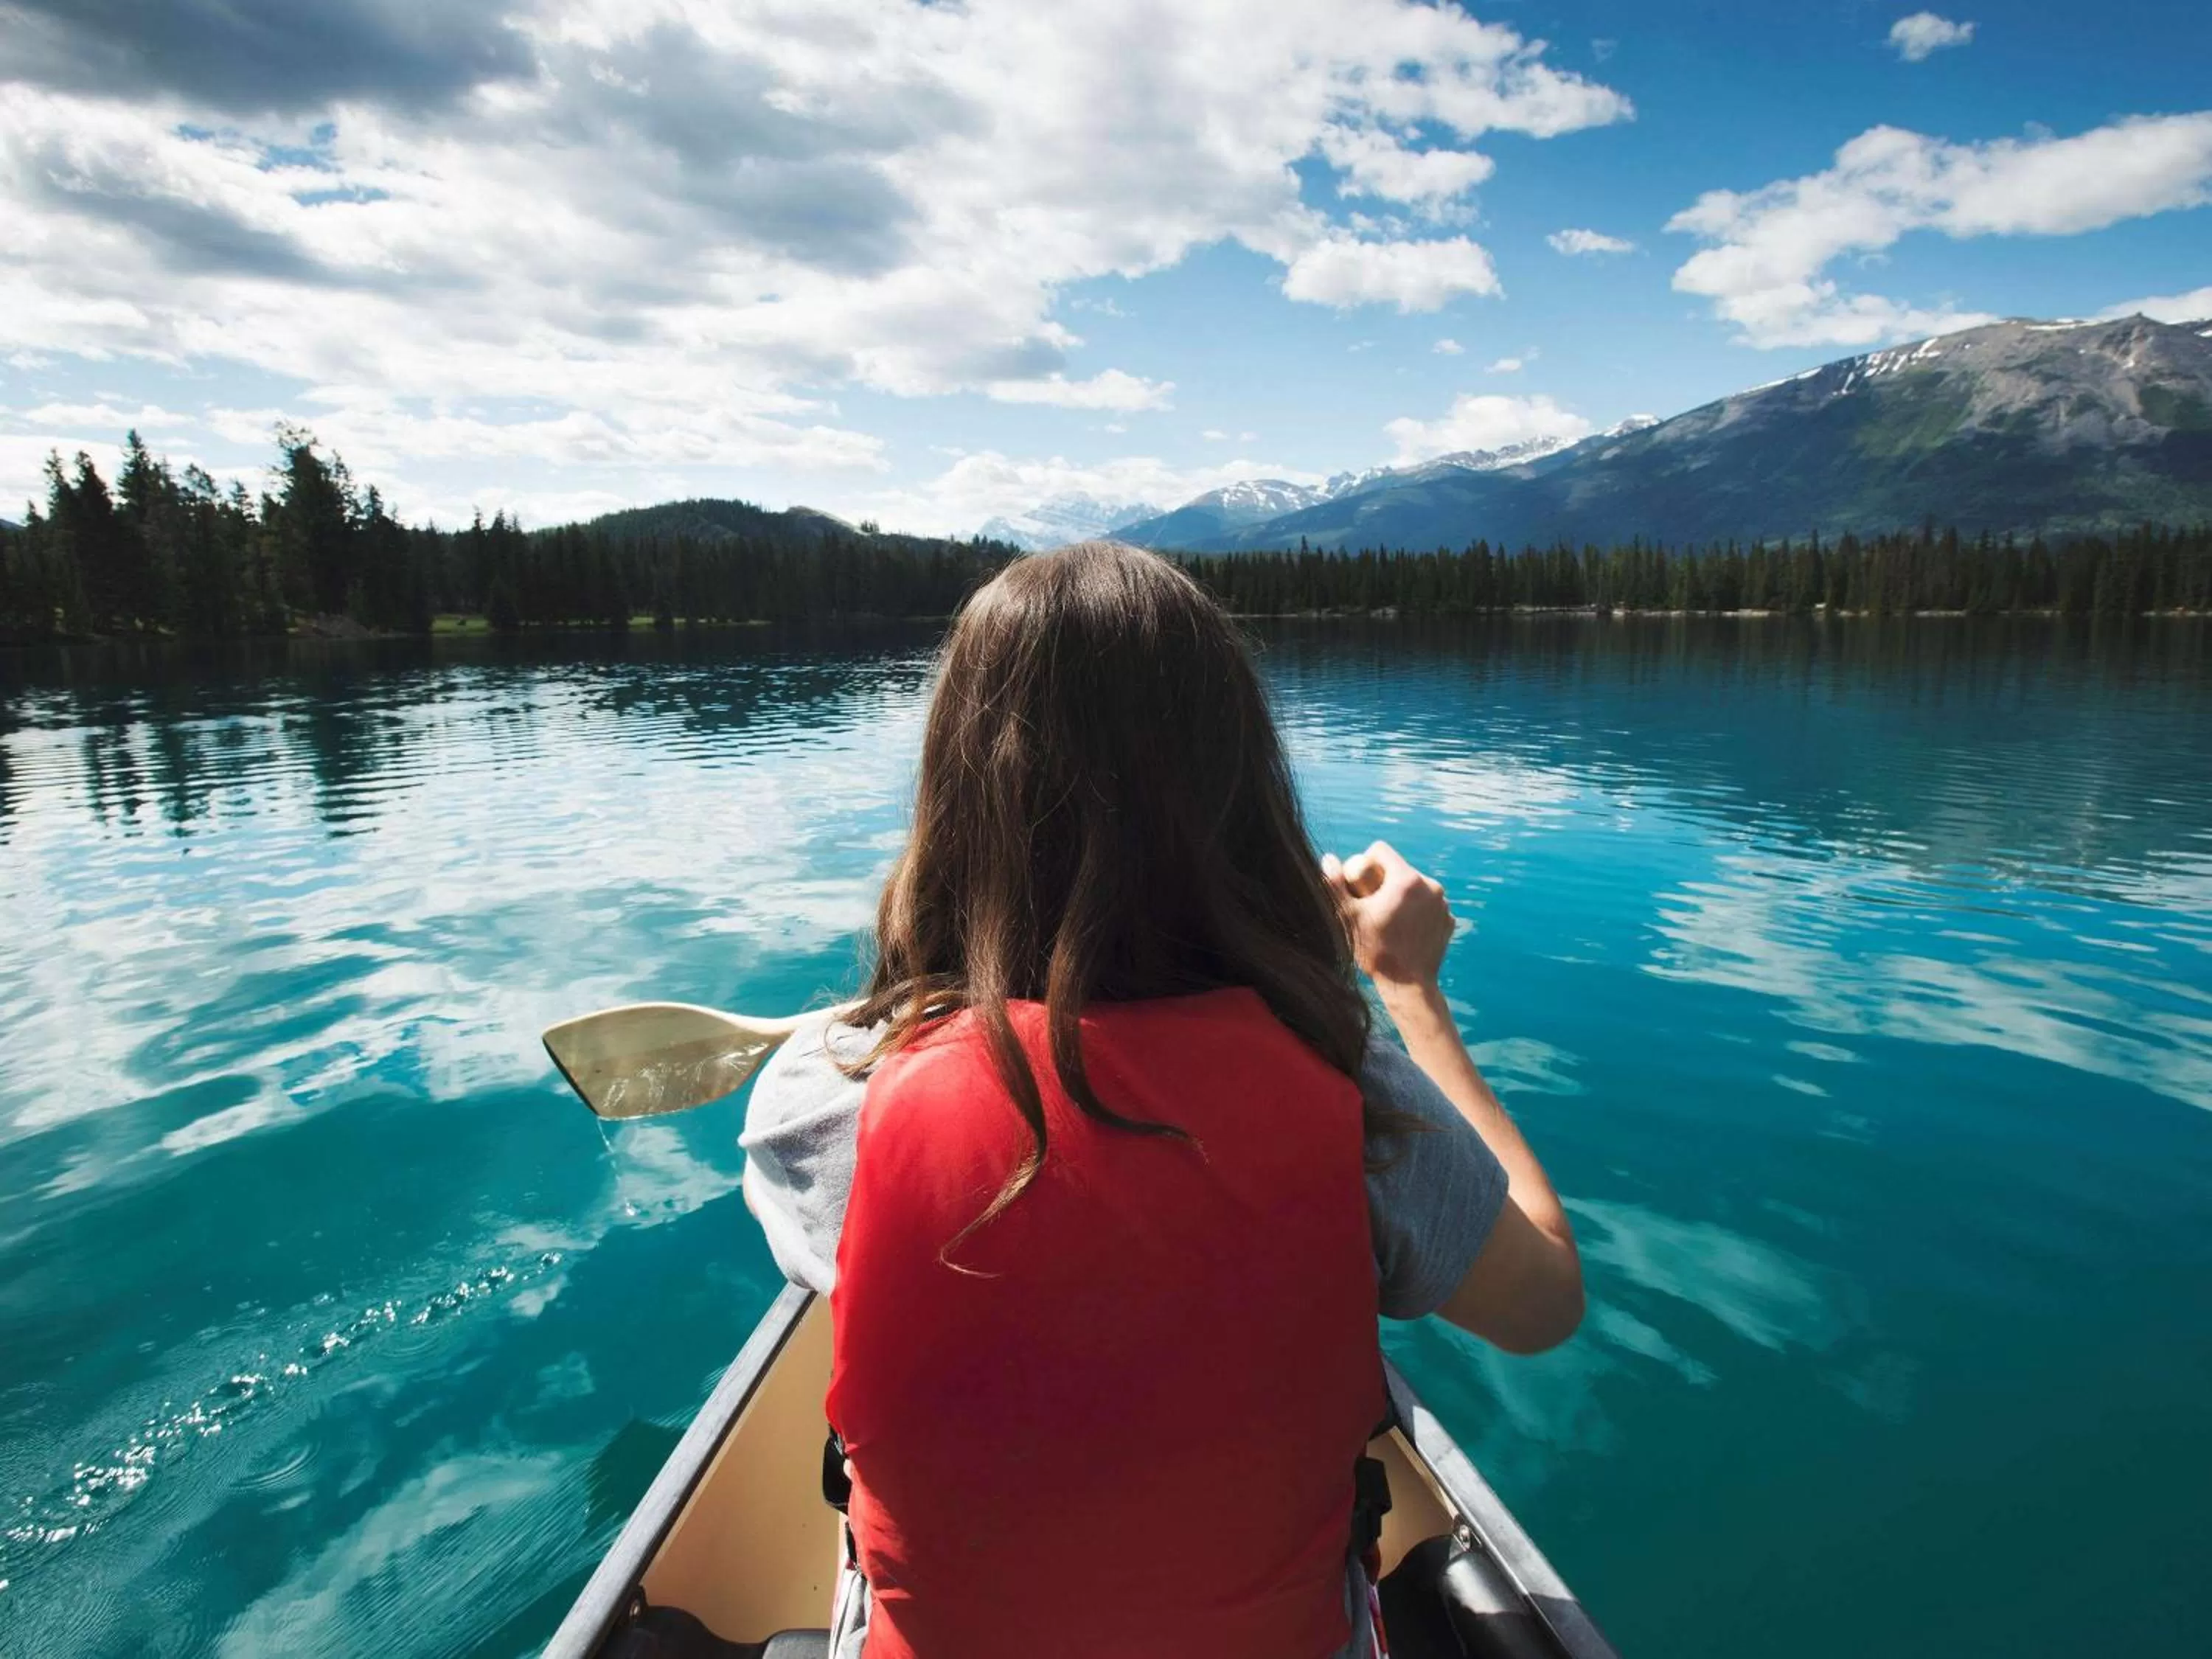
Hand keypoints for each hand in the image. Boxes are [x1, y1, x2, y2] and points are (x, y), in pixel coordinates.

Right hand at [1321, 840, 1454, 991]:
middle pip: (1398, 868)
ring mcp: (1442, 903)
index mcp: (1406, 879)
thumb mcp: (1349, 917)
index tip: (1361, 887)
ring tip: (1390, 921)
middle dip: (1383, 881)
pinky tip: (1406, 930)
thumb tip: (1327, 859)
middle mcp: (1430, 885)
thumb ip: (1336, 885)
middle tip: (1373, 907)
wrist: (1408, 985)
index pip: (1380, 851)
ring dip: (1402, 895)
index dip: (1365, 864)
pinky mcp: (1448, 919)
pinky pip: (1428, 903)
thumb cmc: (1376, 951)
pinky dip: (1417, 911)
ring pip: (1415, 886)